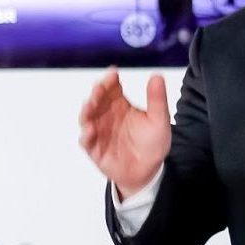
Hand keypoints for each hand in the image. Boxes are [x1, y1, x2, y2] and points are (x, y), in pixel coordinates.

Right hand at [79, 69, 171, 198]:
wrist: (149, 171)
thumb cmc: (152, 143)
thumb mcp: (159, 120)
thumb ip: (157, 99)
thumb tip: (157, 75)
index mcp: (121, 105)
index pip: (112, 88)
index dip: (110, 80)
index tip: (113, 73)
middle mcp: (107, 115)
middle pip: (97, 100)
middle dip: (96, 93)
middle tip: (100, 88)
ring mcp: (99, 131)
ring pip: (87, 117)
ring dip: (87, 110)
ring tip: (90, 105)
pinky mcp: (95, 149)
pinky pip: (86, 141)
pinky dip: (86, 135)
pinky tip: (90, 130)